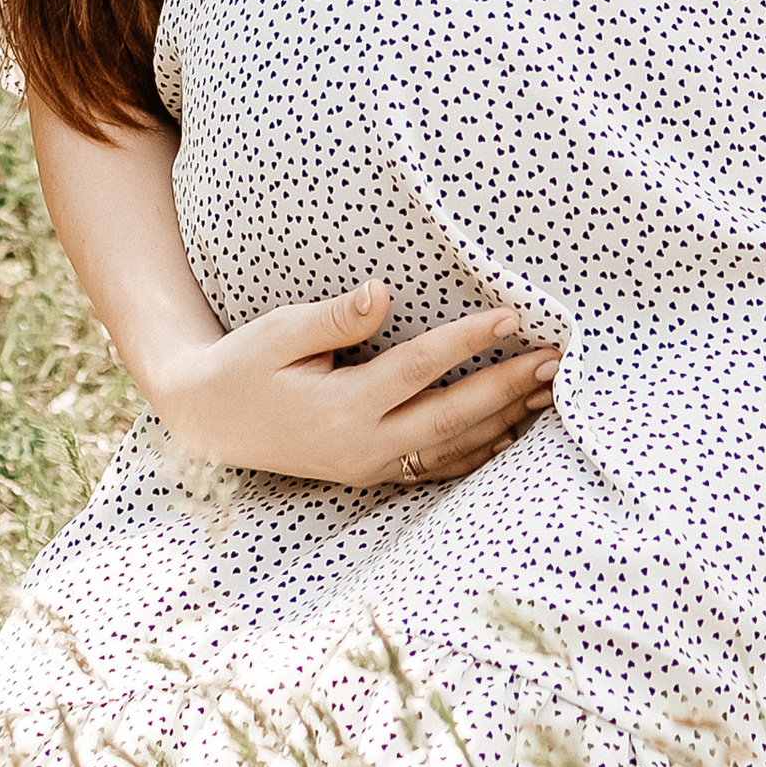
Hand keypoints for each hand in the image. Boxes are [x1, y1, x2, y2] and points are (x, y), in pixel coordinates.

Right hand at [152, 280, 559, 486]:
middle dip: (507, 388)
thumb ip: (334, 319)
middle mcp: (363, 446)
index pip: (418, 369)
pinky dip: (477, 452)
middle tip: (555, 361)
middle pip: (450, 417)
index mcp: (341, 408)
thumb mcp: (279, 334)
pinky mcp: (371, 472)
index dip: (466, 342)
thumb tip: (381, 293)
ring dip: (504, 420)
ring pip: (451, 448)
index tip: (511, 316)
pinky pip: (436, 468)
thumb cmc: (244, 366)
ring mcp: (370, 466)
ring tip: (549, 394)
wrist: (210, 422)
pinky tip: (509, 434)